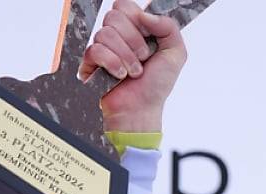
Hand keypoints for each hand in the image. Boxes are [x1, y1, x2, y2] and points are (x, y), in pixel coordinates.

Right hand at [79, 0, 186, 132]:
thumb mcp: (175, 53)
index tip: (148, 38)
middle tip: (143, 58)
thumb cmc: (156, 85)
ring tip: (134, 72)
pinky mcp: (89, 62)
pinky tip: (120, 76)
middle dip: (134, 40)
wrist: (142, 110)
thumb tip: (144, 14)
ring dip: (126, 57)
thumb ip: (168, 27)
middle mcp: (116, 35)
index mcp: (134, 28)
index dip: (136, 19)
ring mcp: (101, 48)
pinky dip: (113, 64)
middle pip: (114, 16)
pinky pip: (95, 50)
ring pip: (105, 33)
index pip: (124, 5)